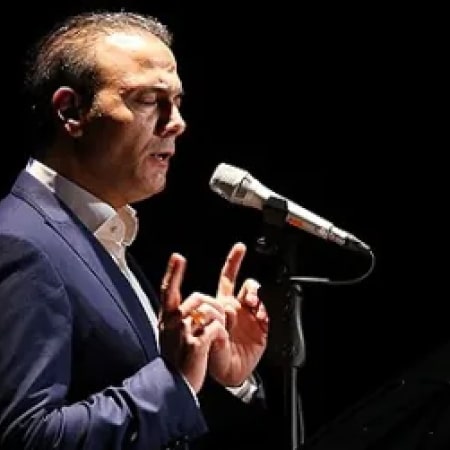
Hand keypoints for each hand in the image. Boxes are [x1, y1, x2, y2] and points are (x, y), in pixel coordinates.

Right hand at [158, 253, 227, 392]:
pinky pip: (216, 327)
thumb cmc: (177, 362)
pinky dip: (221, 333)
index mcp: (168, 318)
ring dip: (220, 321)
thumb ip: (178, 317)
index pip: (168, 289)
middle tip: (217, 323)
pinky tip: (215, 343)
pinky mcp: (196, 343)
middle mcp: (173, 322)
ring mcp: (184, 332)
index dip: (173, 272)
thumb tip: (193, 304)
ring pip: (210, 311)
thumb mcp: (171, 336)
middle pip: (200, 297)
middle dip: (215, 307)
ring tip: (215, 337)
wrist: (175, 388)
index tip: (177, 257)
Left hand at [208, 242, 268, 386]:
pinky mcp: (262, 325)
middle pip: (238, 279)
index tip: (232, 250)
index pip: (224, 280)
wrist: (233, 374)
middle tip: (239, 249)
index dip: (229, 264)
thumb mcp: (209, 348)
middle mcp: (235, 306)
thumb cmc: (217, 359)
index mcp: (221, 307)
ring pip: (252, 291)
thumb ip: (213, 337)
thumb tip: (218, 327)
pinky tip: (259, 315)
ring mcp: (249, 314)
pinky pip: (266, 310)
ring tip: (250, 302)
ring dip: (251, 292)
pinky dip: (264, 310)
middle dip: (237, 260)